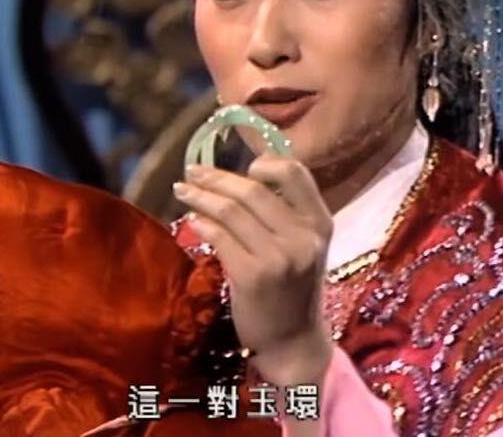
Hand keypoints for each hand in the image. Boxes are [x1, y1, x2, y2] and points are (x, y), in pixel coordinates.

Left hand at [172, 154, 334, 385]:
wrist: (293, 340)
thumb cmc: (294, 288)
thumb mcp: (304, 246)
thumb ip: (285, 213)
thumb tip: (240, 176)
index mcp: (319, 223)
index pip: (295, 173)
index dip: (266, 162)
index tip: (243, 167)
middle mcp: (302, 237)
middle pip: (251, 190)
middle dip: (215, 177)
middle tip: (192, 172)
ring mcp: (278, 257)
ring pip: (230, 211)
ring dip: (200, 196)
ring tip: (182, 190)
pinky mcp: (252, 276)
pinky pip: (219, 237)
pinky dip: (201, 223)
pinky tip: (192, 220)